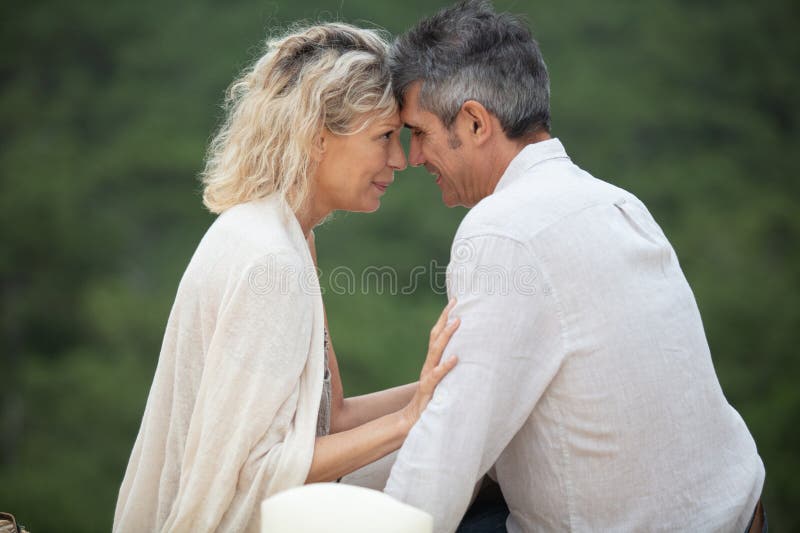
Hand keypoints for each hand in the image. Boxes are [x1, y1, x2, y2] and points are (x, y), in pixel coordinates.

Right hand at [401, 299, 459, 430]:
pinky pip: (437, 376)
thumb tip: (467, 356)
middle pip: (435, 337)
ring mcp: (427, 376)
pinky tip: (455, 358)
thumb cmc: (432, 400)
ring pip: (436, 351)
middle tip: (456, 303)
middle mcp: (429, 365)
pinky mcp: (428, 389)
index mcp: (432, 361)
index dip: (444, 317)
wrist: (413, 420)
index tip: (454, 301)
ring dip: (447, 335)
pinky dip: (445, 366)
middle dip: (445, 318)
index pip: (437, 334)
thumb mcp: (442, 381)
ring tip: (458, 322)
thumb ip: (449, 368)